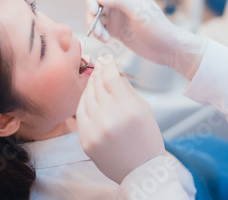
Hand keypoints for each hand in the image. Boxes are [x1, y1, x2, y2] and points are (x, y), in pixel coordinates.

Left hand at [76, 55, 164, 183]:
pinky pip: (80, 113)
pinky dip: (84, 101)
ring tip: (96, 78)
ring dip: (91, 85)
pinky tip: (90, 95)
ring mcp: (95, 131)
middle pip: (98, 85)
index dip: (108, 64)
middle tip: (100, 63)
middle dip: (99, 71)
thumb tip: (114, 65)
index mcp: (129, 109)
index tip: (108, 58)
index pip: (111, 77)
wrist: (142, 169)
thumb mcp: (143, 108)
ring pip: (87, 96)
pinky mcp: (86, 140)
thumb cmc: (146, 137)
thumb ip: (126, 86)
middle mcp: (110, 119)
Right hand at [86, 0, 206, 78]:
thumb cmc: (157, 28)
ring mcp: (118, 18)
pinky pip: (100, 29)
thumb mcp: (139, 12)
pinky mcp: (117, 31)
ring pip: (96, 18)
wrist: (168, 49)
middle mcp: (120, 4)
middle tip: (97, 31)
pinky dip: (99, 34)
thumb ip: (119, 0)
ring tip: (103, 39)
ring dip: (95, 27)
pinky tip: (107, 41)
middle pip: (95, 5)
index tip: (93, 11)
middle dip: (92, 17)